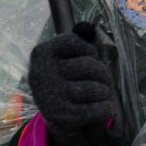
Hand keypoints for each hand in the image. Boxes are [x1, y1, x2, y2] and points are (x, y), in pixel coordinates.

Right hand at [27, 23, 120, 145]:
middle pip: (89, 66)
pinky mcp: (61, 117)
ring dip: (105, 92)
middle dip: (102, 72)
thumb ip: (84, 40)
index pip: (73, 41)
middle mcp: (40, 75)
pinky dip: (105, 109)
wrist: (60, 115)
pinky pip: (95, 110)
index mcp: (42, 54)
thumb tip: (87, 28)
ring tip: (102, 93)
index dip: (90, 49)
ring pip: (93, 88)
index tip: (90, 56)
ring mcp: (49, 97)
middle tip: (103, 79)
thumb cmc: (72, 77)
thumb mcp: (74, 56)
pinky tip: (104, 108)